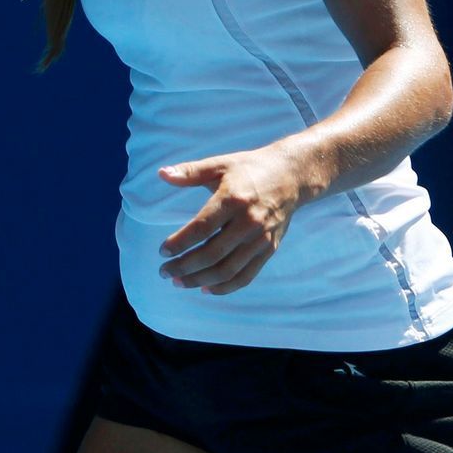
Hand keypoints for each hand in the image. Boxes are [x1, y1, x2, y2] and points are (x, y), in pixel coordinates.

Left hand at [156, 145, 304, 295]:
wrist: (290, 176)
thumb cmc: (248, 169)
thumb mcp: (219, 164)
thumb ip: (189, 172)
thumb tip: (161, 173)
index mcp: (232, 200)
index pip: (201, 228)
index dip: (180, 242)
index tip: (162, 251)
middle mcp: (248, 222)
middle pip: (213, 253)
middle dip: (185, 267)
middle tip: (164, 272)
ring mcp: (261, 239)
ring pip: (228, 269)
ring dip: (201, 280)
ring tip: (178, 282)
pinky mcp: (270, 249)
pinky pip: (247, 275)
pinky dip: (226, 286)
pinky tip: (206, 288)